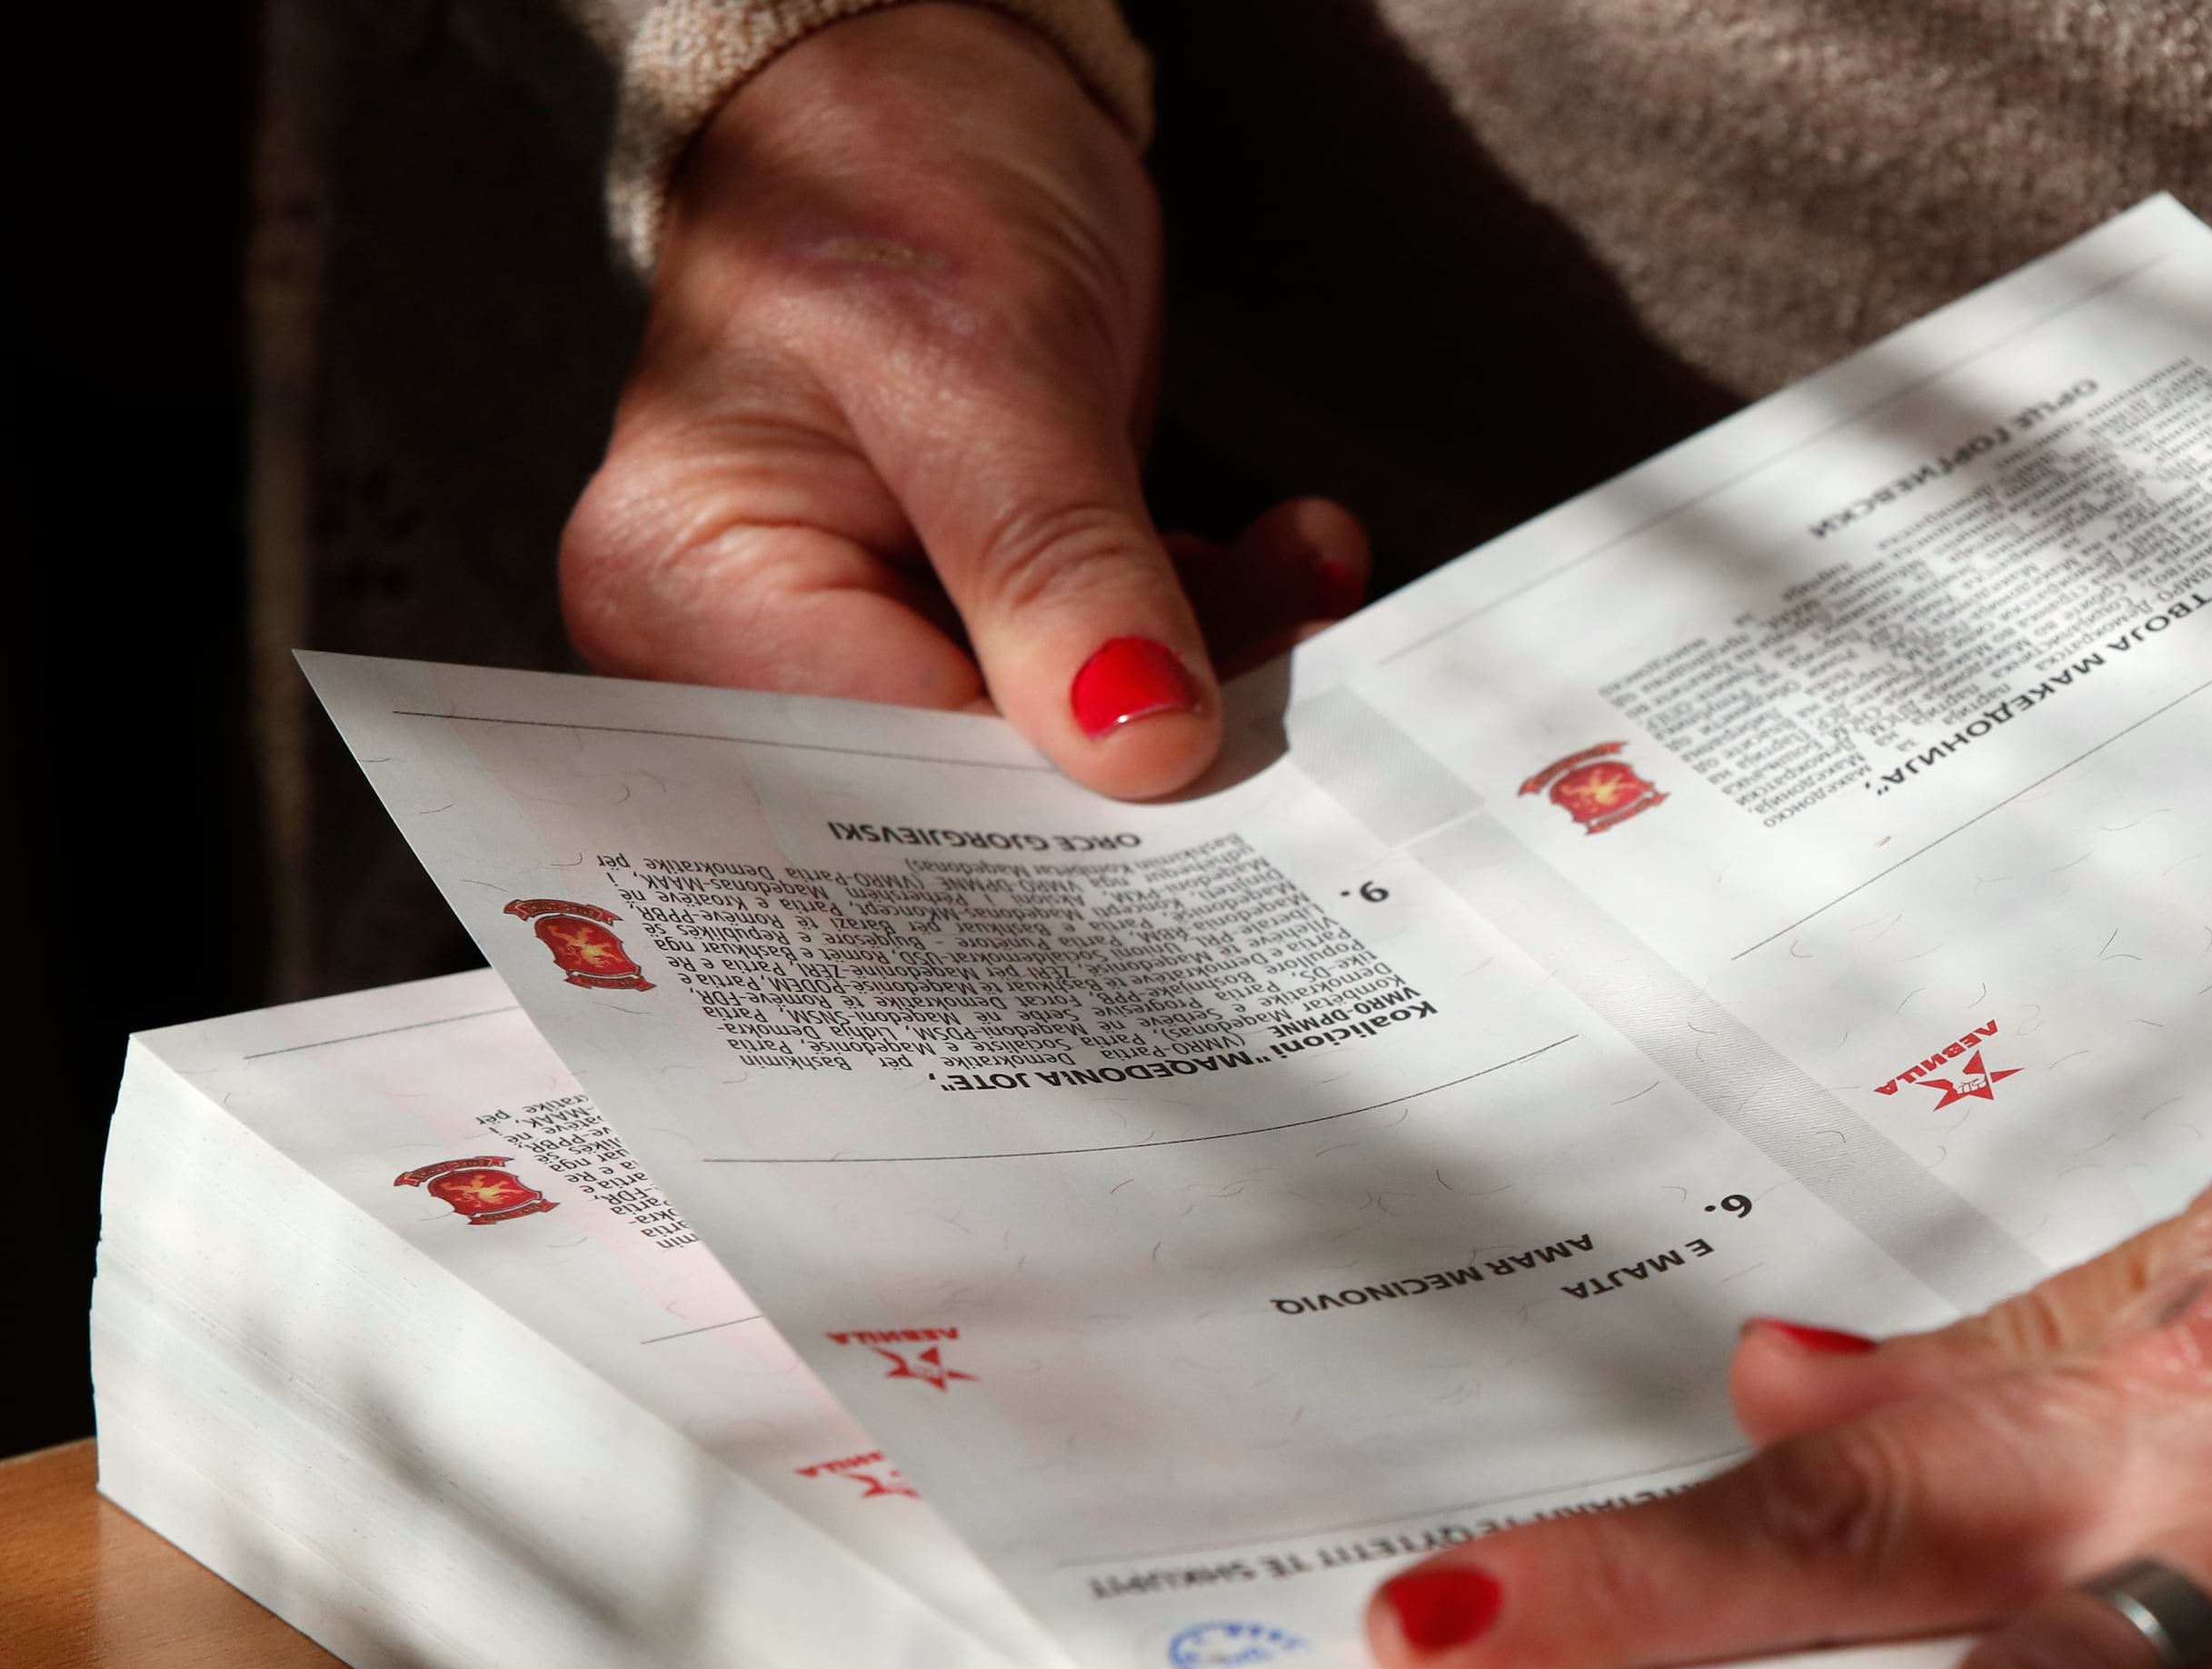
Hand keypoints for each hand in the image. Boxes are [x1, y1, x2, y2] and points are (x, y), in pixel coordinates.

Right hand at [561, 3, 1364, 797]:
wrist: (938, 90)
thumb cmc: (888, 177)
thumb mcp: (983, 362)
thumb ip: (1055, 563)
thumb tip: (1139, 744)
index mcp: (693, 595)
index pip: (877, 784)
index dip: (1039, 816)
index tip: (1187, 793)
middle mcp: (763, 648)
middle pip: (973, 793)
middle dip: (1142, 748)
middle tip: (1285, 708)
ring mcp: (883, 638)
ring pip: (1077, 742)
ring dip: (1216, 667)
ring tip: (1299, 573)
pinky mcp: (990, 622)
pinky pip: (1122, 677)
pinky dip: (1220, 624)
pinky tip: (1288, 556)